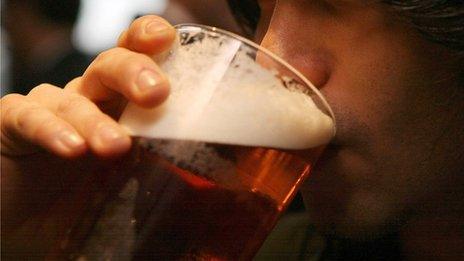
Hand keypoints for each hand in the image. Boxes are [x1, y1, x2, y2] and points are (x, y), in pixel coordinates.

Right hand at [1, 15, 175, 257]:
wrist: (25, 227)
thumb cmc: (84, 203)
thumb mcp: (132, 187)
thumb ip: (164, 173)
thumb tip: (215, 178)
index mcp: (120, 108)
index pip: (137, 62)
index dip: (149, 43)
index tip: (167, 39)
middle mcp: (88, 101)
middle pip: (109, 67)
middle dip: (133, 71)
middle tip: (156, 93)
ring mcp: (49, 110)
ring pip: (72, 96)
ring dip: (95, 119)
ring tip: (115, 146)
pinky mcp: (10, 126)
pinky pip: (27, 116)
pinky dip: (49, 129)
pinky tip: (71, 149)